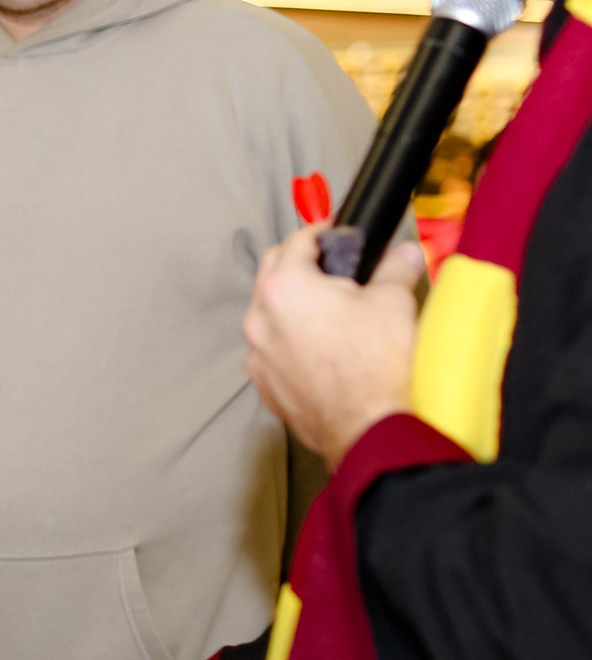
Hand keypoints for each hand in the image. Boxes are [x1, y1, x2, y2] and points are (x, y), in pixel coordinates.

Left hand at [241, 226, 422, 463]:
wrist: (368, 426)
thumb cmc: (376, 365)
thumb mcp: (394, 301)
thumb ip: (394, 269)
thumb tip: (403, 254)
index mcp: (284, 289)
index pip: (294, 243)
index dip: (319, 232)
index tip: (333, 233)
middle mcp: (259, 320)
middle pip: (270, 274)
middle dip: (297, 263)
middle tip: (330, 264)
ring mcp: (257, 356)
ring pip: (267, 316)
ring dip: (291, 305)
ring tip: (328, 308)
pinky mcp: (264, 385)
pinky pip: (271, 351)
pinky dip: (289, 340)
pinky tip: (319, 345)